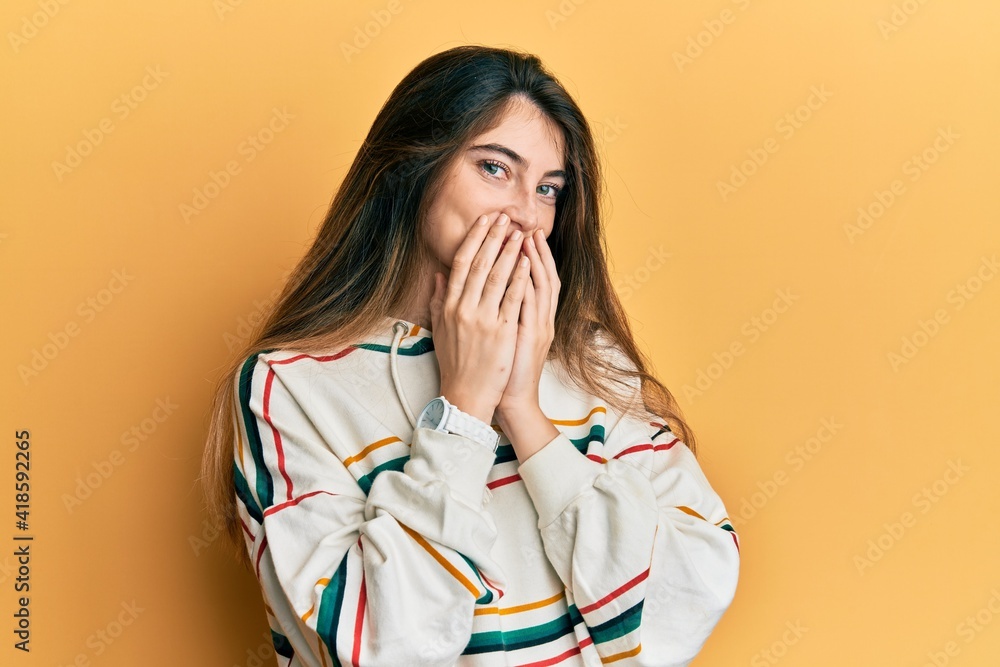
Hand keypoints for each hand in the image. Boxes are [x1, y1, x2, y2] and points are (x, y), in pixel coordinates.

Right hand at [428, 213, 531, 424]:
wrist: (466, 395)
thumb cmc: (455, 364)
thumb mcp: (440, 329)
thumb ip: (438, 299)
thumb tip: (438, 274)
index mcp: (449, 306)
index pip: (460, 264)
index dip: (473, 239)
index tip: (484, 221)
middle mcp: (463, 309)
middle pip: (478, 264)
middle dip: (493, 238)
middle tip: (505, 217)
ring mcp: (482, 320)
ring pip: (496, 277)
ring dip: (509, 252)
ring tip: (519, 233)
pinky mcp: (501, 332)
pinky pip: (512, 299)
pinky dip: (519, 278)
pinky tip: (527, 262)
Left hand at [496, 228, 560, 418]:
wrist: (513, 398)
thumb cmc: (504, 367)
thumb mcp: (502, 334)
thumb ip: (497, 308)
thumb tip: (481, 286)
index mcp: (532, 315)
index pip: (534, 277)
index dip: (531, 254)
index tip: (521, 232)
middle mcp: (540, 318)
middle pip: (543, 276)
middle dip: (536, 250)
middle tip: (529, 226)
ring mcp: (539, 327)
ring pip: (542, 287)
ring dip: (535, 261)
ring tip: (527, 239)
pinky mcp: (532, 338)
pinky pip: (531, 307)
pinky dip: (528, 286)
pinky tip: (523, 269)